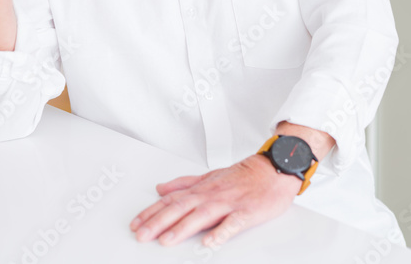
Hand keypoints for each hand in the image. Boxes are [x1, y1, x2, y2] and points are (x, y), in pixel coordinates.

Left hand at [130, 154, 300, 247]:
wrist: (274, 169)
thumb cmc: (244, 176)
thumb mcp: (210, 176)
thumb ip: (184, 183)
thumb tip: (161, 188)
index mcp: (203, 188)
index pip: (172, 200)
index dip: (152, 212)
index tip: (135, 224)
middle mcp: (212, 195)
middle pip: (181, 207)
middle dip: (159, 222)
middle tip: (141, 235)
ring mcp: (230, 203)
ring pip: (202, 215)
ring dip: (183, 227)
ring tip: (166, 240)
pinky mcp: (248, 212)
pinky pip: (234, 223)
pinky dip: (222, 232)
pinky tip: (211, 242)